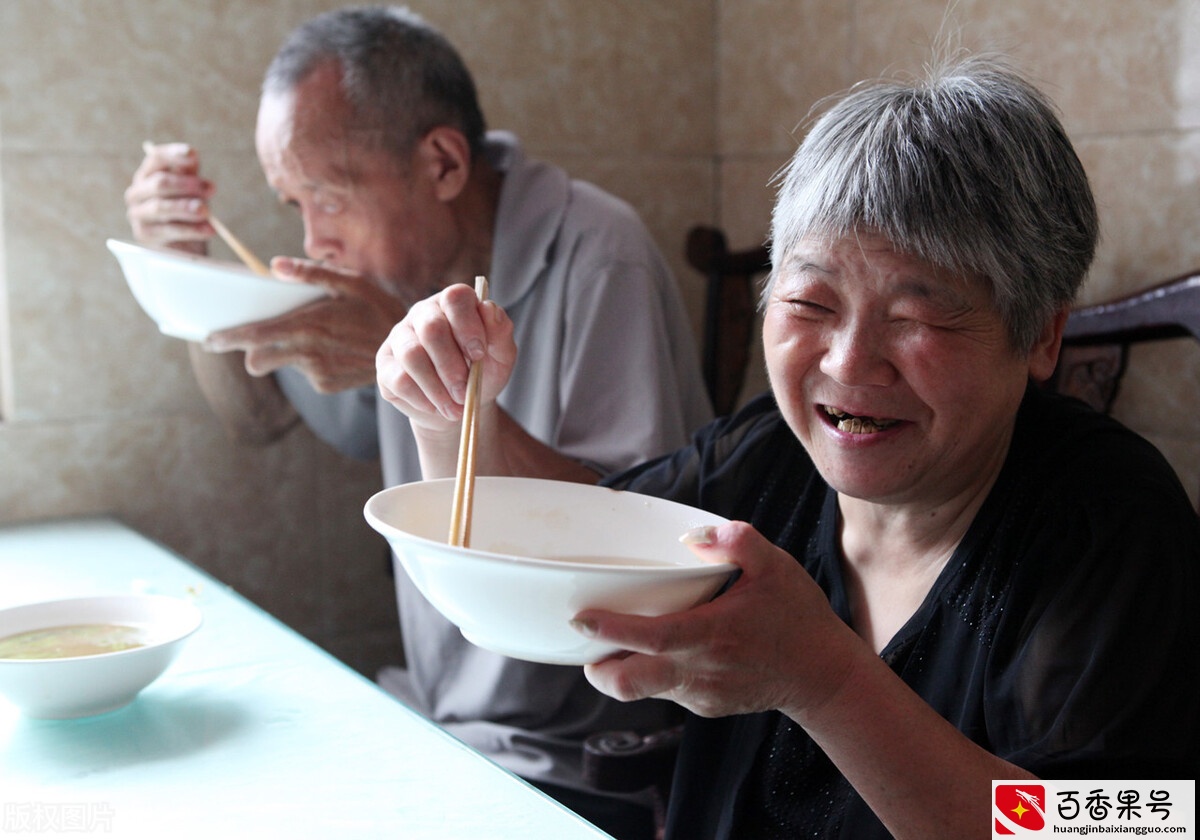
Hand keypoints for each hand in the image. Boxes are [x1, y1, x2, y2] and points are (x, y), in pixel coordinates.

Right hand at [124, 142, 214, 250]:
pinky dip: (191, 230)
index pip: (156, 158)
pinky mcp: (144, 234)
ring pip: (161, 207)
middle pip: (159, 183)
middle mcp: (137, 192)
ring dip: (186, 208)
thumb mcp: (191, 189)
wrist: (185, 245)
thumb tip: (191, 156)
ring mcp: (138, 213)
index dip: (173, 155)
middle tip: (211, 189)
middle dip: (187, 185)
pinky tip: (209, 229)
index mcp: (148, 175)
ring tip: (206, 211)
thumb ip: (190, 172)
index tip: (192, 154)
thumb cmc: (187, 211)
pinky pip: (168, 230)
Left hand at [205, 257, 409, 392]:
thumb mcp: (351, 283)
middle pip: (257, 360)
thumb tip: (274, 266)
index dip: (226, 339)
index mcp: (308, 326)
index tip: (209, 339)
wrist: (412, 352)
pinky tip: (332, 350)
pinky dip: (309, 361)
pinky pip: (304, 372)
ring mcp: (316, 373)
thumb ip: (310, 273)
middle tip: (248, 342)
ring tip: (311, 338)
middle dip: (249, 352)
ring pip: (282, 364)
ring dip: (285, 353)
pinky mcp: (326, 385)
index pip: (254, 337)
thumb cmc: (379, 309)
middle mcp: (308, 353)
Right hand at [376, 283, 516, 433]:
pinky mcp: (386, 366)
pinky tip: (437, 408)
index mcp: (452, 304)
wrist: (461, 405)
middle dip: (451, 365)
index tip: (479, 355)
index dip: (468, 325)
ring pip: (412, 355)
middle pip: (431, 328)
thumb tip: (489, 309)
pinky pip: (400, 380)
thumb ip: (501, 331)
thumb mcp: (501, 355)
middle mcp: (422, 314)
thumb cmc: (483, 373)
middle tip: (465, 392)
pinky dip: (423, 399)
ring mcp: (400, 338)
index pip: (455, 298)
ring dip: (437, 387)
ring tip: (455, 407)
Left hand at [574, 521, 859, 719]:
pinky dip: (653, 673)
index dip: (611, 630)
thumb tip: (698, 534)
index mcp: (712, 635)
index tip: (581, 617)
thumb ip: (739, 542)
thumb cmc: (799, 617)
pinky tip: (662, 649)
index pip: (651, 638)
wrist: (824, 675)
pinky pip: (667, 690)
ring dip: (623, 669)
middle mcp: (700, 671)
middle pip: (629, 683)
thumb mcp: (777, 568)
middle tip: (585, 642)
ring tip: (617, 641)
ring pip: (643, 689)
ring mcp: (701, 694)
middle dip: (597, 668)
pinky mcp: (705, 706)